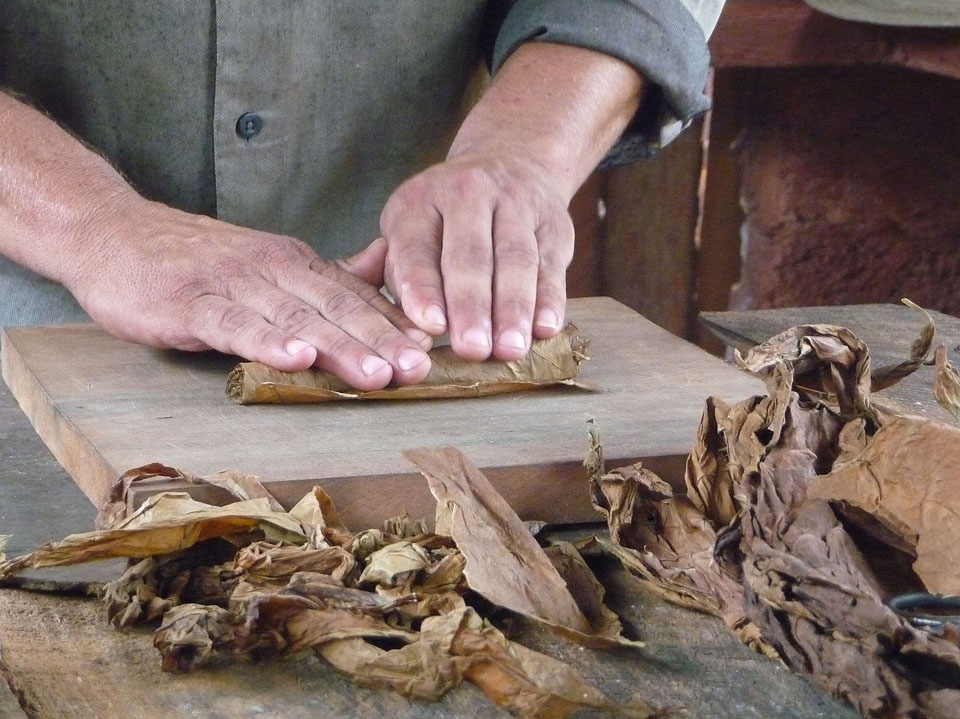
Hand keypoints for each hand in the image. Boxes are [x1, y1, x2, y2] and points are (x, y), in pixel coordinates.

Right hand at [66, 199, 432, 389]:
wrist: (114, 234)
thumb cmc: (197, 263)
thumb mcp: (266, 269)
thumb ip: (317, 286)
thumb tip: (378, 297)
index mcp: (295, 264)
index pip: (354, 296)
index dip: (395, 325)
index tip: (433, 352)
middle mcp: (272, 268)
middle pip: (336, 307)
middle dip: (382, 340)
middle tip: (419, 369)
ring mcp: (231, 284)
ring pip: (295, 316)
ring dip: (339, 346)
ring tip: (376, 373)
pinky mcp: (190, 302)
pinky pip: (233, 324)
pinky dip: (266, 342)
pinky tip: (295, 359)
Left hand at [379, 152, 574, 361]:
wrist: (508, 165)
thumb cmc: (444, 222)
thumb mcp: (410, 232)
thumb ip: (405, 276)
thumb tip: (418, 326)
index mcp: (420, 201)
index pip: (418, 249)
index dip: (424, 289)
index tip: (431, 327)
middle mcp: (468, 192)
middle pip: (471, 256)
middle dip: (472, 307)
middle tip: (472, 349)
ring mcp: (516, 203)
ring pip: (516, 260)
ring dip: (514, 309)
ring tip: (510, 349)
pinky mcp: (553, 222)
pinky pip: (551, 264)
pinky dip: (550, 299)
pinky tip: (545, 328)